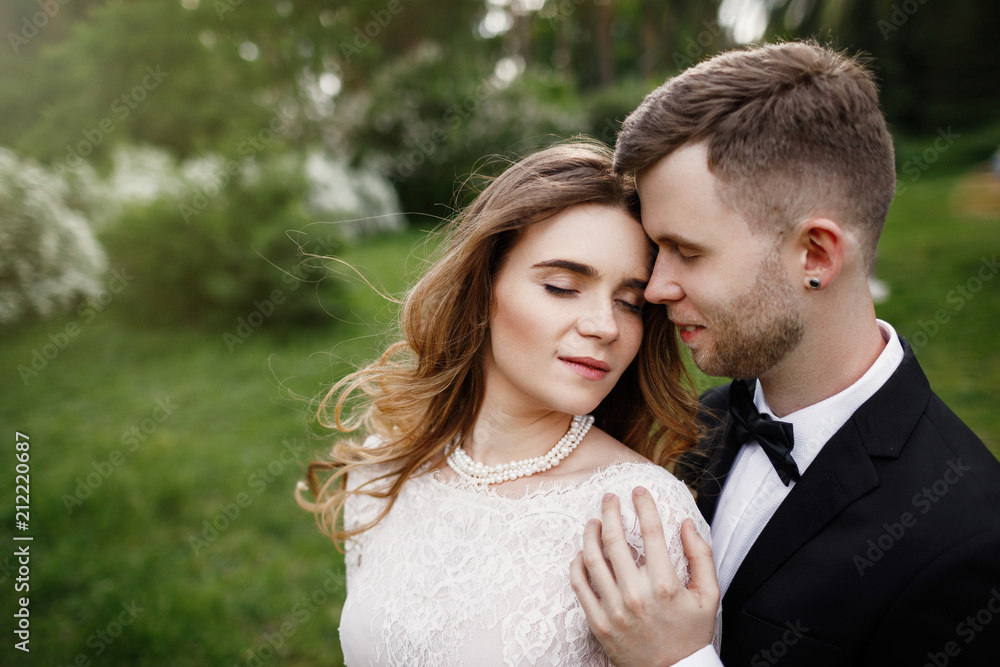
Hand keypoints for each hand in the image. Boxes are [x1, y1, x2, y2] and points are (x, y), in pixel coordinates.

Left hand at [570, 487, 719, 665]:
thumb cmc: (691, 634)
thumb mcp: (709, 596)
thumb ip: (701, 556)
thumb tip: (687, 523)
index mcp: (665, 584)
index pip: (651, 531)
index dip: (644, 505)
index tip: (638, 491)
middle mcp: (636, 594)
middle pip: (616, 539)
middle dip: (611, 511)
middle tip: (609, 498)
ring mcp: (614, 609)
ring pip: (592, 558)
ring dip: (590, 533)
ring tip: (594, 521)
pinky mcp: (598, 622)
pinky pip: (580, 585)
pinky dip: (577, 564)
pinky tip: (582, 552)